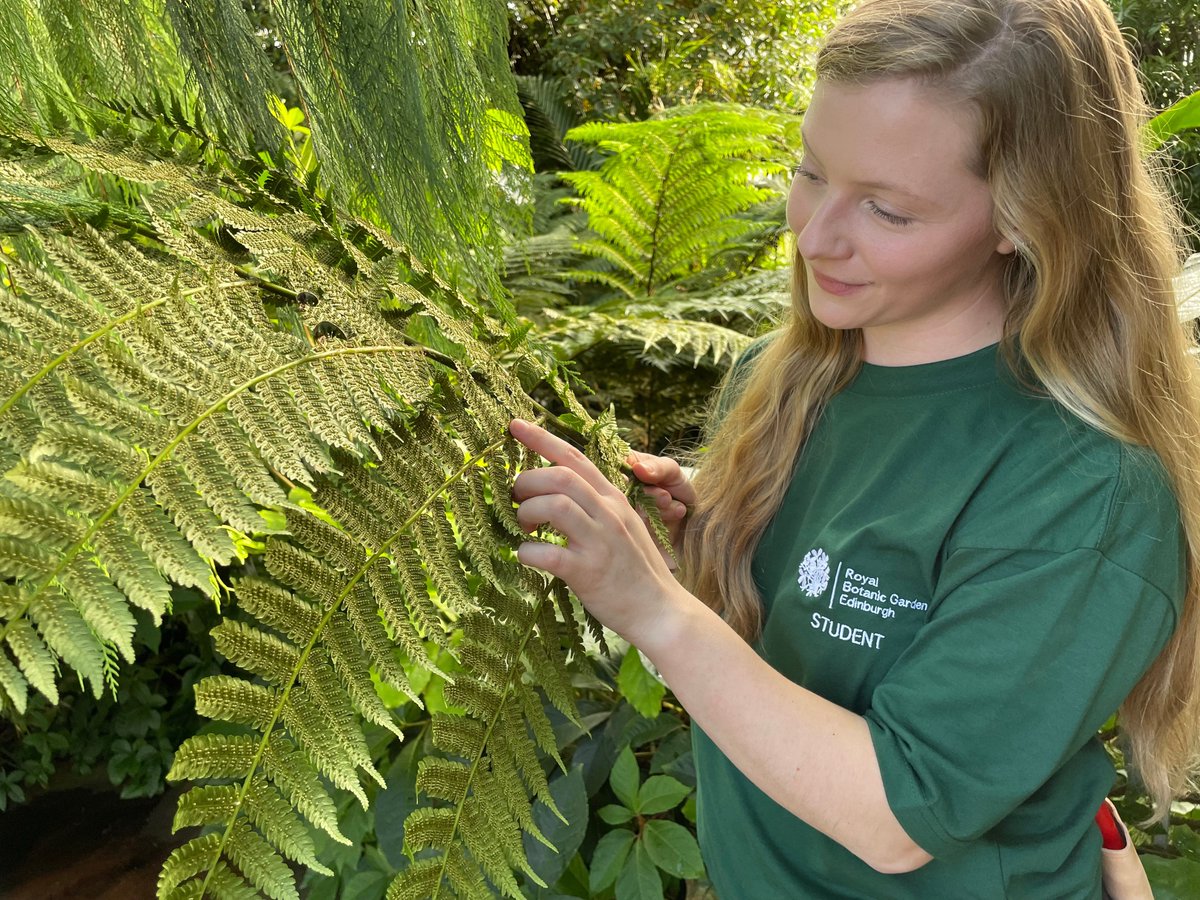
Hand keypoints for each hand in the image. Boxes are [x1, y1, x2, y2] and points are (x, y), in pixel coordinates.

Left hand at [509, 419, 686, 645]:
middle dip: (527, 481)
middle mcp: (608, 513)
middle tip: (516, 500)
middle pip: (559, 476)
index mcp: (614, 499)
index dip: (541, 438)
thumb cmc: (636, 570)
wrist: (662, 612)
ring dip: (526, 513)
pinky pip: (548, 553)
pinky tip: (527, 556)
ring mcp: (600, 542)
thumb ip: (599, 506)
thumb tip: (560, 492)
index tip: (514, 425)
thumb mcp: (625, 525)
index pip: (575, 457)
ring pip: (553, 506)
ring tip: (524, 528)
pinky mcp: (589, 572)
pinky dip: (527, 552)